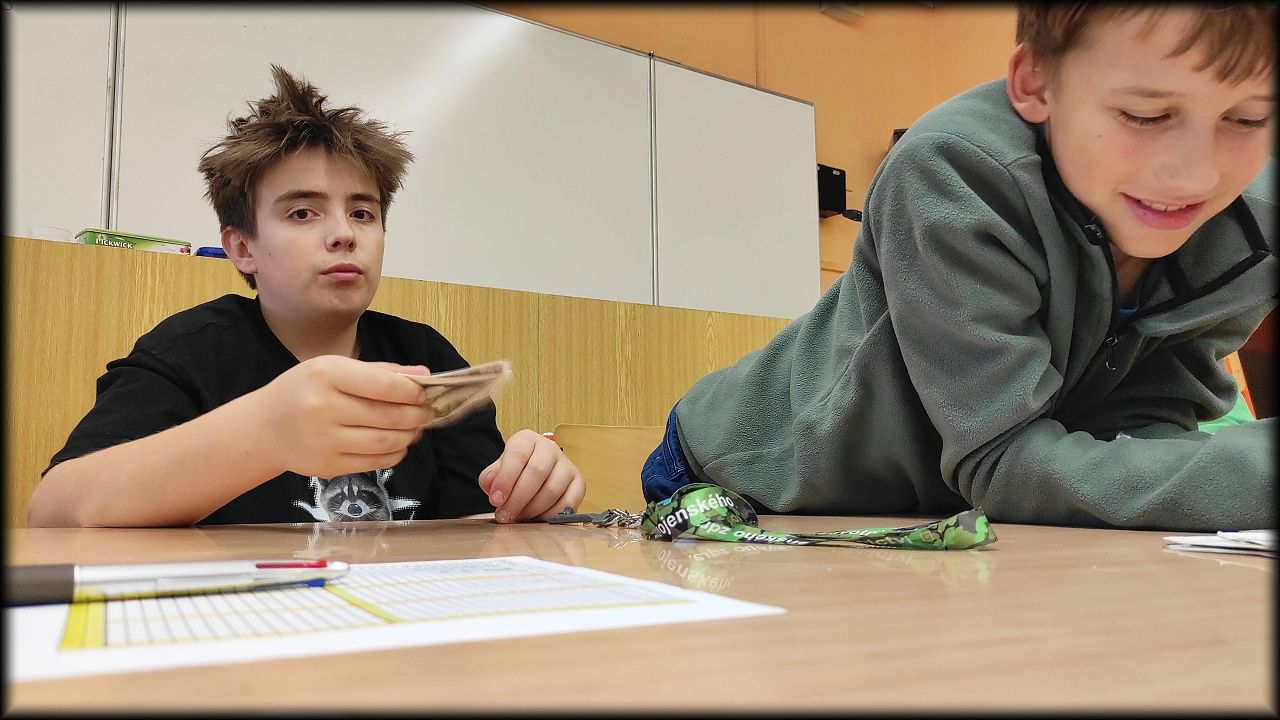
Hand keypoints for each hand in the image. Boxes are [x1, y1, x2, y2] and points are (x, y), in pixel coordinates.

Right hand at [252, 355, 435, 477]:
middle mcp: (322, 407)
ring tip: (415, 428)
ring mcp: (323, 440)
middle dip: (417, 415)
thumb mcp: (334, 368)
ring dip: (409, 436)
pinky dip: (395, 454)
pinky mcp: (327, 466)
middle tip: (427, 412)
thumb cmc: (303, 390)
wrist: (264, 428)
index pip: (383, 385)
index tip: (424, 393)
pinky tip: (398, 444)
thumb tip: (423, 375)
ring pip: (385, 442)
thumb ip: (379, 371)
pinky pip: (374, 462)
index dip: (412, 392)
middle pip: (388, 416)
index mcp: (326, 374)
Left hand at [478, 429, 584, 522]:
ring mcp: (567, 465)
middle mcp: (550, 448)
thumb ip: (490, 478)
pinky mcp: (578, 483)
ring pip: (552, 489)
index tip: (495, 500)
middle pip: (537, 471)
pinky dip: (551, 514)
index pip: (517, 454)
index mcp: (527, 440)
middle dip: (518, 498)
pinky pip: (568, 502)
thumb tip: (492, 485)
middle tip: (505, 515)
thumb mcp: (497, 472)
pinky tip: (538, 518)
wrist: (534, 478)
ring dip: (532, 509)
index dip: (505, 479)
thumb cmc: (515, 474)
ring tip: (519, 517)